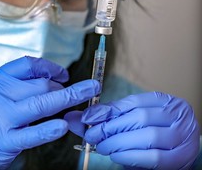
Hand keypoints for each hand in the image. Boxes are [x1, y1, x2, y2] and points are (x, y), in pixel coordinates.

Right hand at [0, 56, 100, 169]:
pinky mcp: (4, 141)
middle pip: (40, 84)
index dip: (51, 67)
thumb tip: (51, 81)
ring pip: (42, 103)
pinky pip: (33, 134)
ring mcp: (2, 118)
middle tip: (75, 93)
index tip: (64, 74)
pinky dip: (51, 129)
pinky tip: (63, 125)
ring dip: (69, 97)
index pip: (28, 64)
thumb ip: (17, 86)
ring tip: (88, 94)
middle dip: (63, 88)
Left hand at [65, 92, 199, 168]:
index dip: (107, 110)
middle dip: (111, 127)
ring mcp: (182, 135)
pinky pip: (155, 157)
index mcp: (163, 100)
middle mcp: (176, 114)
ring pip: (147, 136)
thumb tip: (75, 117)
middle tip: (92, 136)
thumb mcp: (131, 119)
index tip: (88, 118)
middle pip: (139, 117)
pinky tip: (116, 156)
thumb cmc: (150, 131)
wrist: (176, 150)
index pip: (133, 102)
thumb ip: (107, 117)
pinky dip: (131, 157)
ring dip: (119, 143)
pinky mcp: (182, 157)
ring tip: (102, 147)